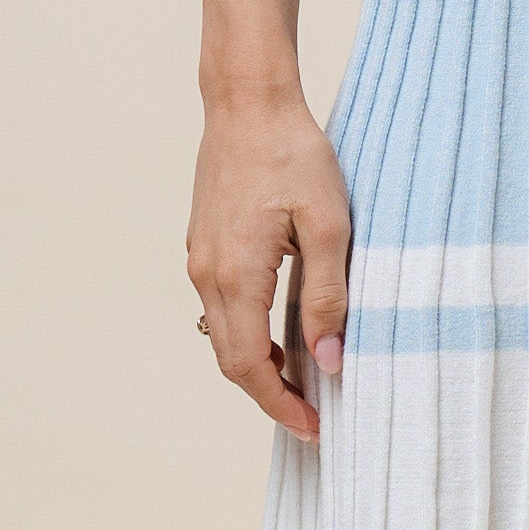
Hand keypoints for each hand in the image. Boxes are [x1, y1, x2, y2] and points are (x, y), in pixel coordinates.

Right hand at [186, 86, 352, 441]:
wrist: (248, 101)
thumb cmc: (294, 155)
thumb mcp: (327, 224)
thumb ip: (328, 296)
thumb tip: (329, 360)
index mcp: (236, 275)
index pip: (250, 366)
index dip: (281, 404)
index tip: (315, 428)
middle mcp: (206, 273)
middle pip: (231, 359)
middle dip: (271, 394)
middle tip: (314, 415)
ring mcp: (199, 257)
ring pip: (223, 334)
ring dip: (258, 364)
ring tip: (304, 377)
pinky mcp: (203, 242)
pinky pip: (221, 305)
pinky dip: (247, 332)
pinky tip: (280, 330)